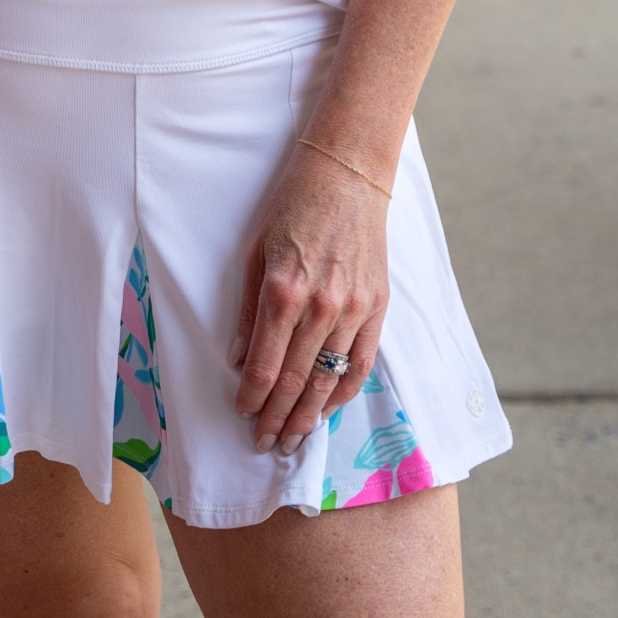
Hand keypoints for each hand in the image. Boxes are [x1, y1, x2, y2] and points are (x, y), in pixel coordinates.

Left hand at [230, 143, 390, 455]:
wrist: (347, 175)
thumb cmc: (293, 206)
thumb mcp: (255, 251)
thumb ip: (248, 310)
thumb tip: (240, 359)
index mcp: (283, 290)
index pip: (266, 365)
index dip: (252, 398)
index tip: (243, 415)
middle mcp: (320, 306)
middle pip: (296, 381)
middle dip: (277, 418)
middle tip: (265, 443)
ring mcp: (354, 308)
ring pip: (329, 381)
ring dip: (309, 416)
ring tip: (294, 440)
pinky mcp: (378, 306)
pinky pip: (361, 363)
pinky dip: (344, 392)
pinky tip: (329, 410)